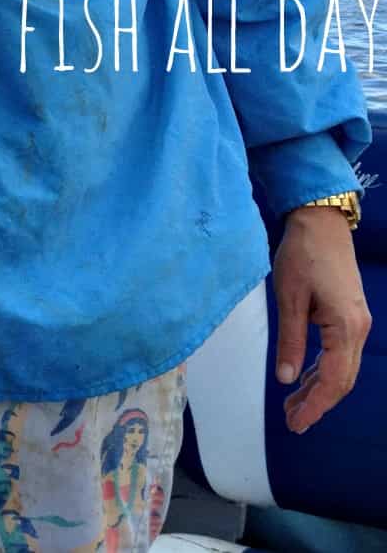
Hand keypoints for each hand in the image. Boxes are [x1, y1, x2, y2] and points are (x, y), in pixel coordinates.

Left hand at [272, 205, 371, 432]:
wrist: (320, 222)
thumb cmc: (302, 254)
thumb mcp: (289, 297)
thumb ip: (290, 340)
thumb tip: (286, 379)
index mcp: (346, 327)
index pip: (334, 380)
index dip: (316, 405)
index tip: (296, 423)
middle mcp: (358, 330)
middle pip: (342, 380)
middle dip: (318, 403)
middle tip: (292, 421)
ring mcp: (357, 323)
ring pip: (342, 368)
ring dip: (319, 388)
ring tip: (293, 405)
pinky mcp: (350, 316)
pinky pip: (340, 353)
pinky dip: (323, 369)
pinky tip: (304, 377)